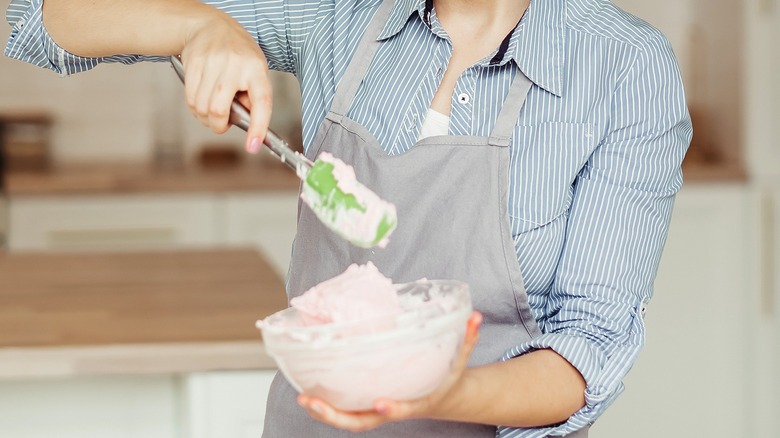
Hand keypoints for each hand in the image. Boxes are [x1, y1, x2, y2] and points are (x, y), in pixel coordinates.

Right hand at [180, 10, 271, 152]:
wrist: (211, 26)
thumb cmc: (239, 54)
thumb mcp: (256, 71)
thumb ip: (253, 98)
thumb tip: (248, 124)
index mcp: (256, 69)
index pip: (261, 103)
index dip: (258, 127)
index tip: (252, 146)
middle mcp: (235, 65)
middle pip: (219, 110)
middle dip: (218, 126)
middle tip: (222, 125)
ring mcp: (212, 63)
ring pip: (201, 108)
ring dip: (205, 118)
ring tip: (212, 110)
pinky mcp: (193, 63)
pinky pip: (189, 98)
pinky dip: (195, 108)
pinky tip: (201, 101)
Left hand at [297, 311, 482, 431]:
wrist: (441, 398)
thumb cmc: (445, 378)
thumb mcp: (459, 360)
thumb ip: (467, 338)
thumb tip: (476, 316)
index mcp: (415, 402)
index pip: (403, 409)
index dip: (392, 408)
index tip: (382, 403)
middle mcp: (391, 409)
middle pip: (361, 422)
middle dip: (335, 416)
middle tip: (312, 402)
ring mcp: (376, 409)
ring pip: (347, 418)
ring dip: (324, 411)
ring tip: (303, 397)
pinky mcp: (366, 403)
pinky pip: (344, 407)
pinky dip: (326, 403)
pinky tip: (308, 388)